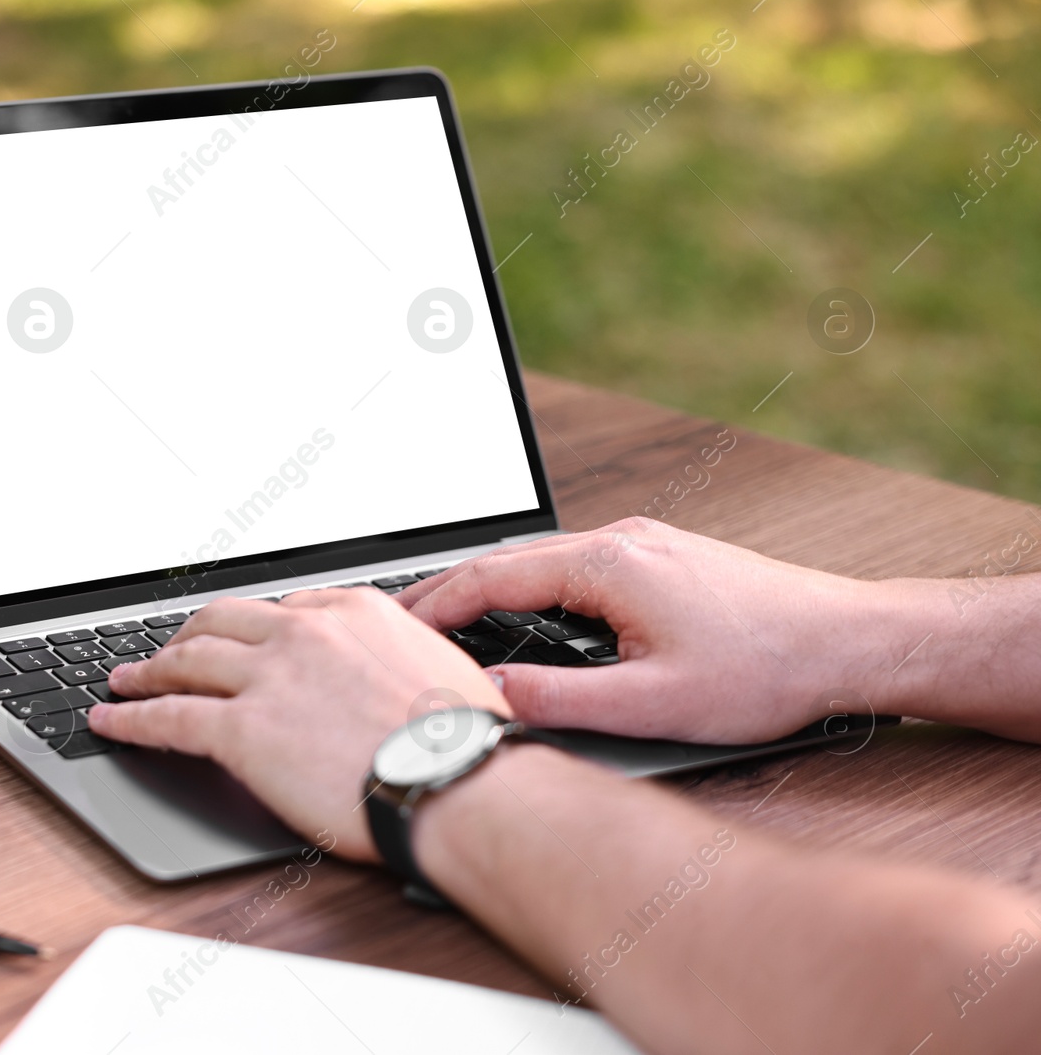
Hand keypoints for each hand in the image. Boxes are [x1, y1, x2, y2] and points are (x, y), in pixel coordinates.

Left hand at [87, 588, 508, 861]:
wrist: (457, 782)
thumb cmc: (463, 742)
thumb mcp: (437, 667)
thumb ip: (394, 658)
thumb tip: (388, 677)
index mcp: (353, 610)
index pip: (282, 609)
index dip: (250, 628)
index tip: (239, 639)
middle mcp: (304, 632)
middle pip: (222, 621)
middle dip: (188, 635)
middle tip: (169, 651)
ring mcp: (269, 677)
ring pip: (187, 661)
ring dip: (149, 668)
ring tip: (126, 679)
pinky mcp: (242, 729)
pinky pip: (168, 717)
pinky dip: (131, 717)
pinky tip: (111, 720)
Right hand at [397, 519, 899, 743]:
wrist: (848, 640)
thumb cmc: (767, 668)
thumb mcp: (654, 702)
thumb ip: (563, 701)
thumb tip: (493, 699)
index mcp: (608, 564)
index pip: (492, 576)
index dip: (434, 604)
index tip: (393, 625)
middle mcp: (621, 540)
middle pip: (508, 559)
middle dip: (448, 590)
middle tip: (399, 620)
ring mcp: (642, 544)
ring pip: (541, 560)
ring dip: (489, 587)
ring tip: (448, 619)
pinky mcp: (660, 557)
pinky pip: (573, 563)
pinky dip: (530, 586)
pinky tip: (524, 611)